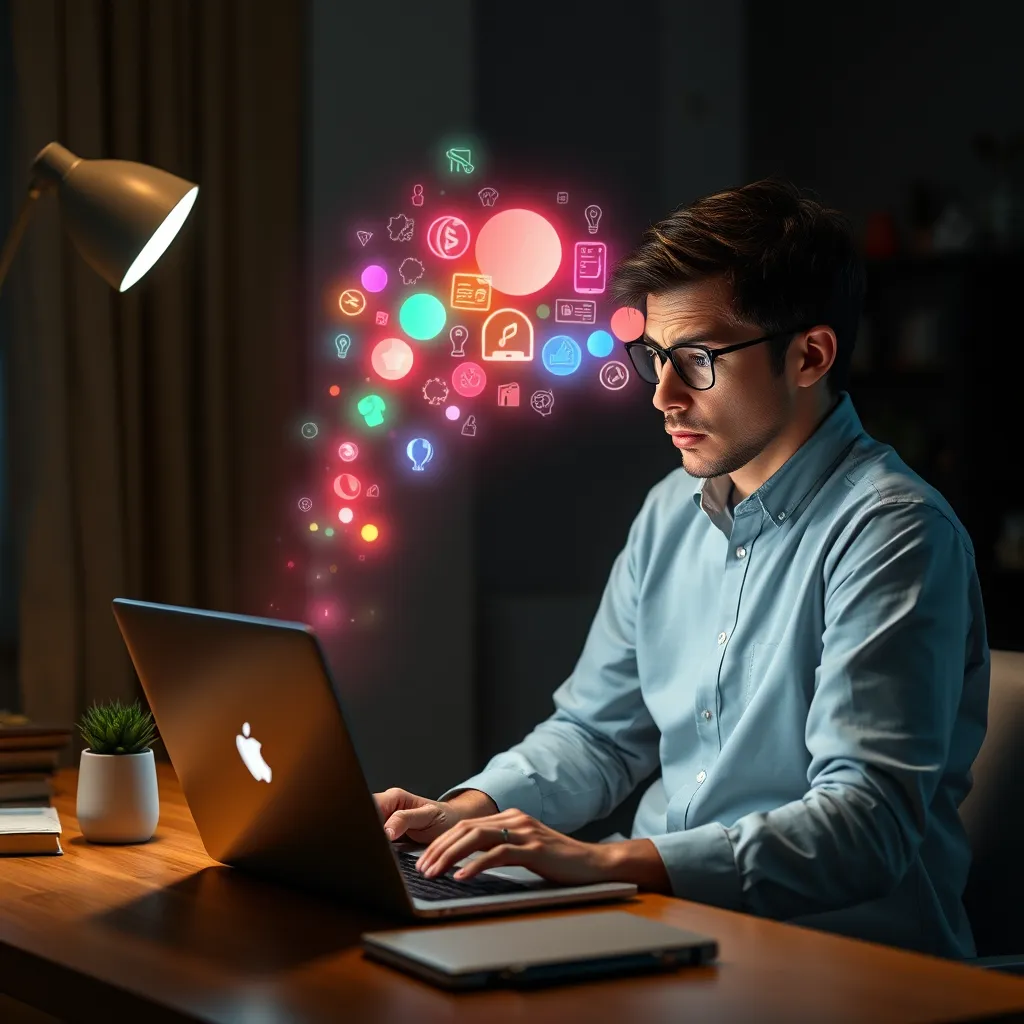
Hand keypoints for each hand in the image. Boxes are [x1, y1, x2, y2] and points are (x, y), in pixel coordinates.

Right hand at [373, 787, 495, 844]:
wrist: (452, 826)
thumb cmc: (443, 818)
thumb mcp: (427, 816)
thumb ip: (405, 820)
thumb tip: (386, 830)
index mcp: (393, 798)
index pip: (371, 805)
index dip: (367, 820)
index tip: (374, 835)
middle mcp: (386, 808)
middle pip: (365, 819)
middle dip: (366, 833)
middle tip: (376, 846)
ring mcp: (384, 823)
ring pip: (368, 831)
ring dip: (371, 842)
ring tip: (380, 851)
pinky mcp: (385, 838)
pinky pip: (375, 842)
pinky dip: (376, 849)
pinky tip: (380, 855)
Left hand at [415, 808, 613, 886]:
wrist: (592, 863)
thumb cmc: (557, 862)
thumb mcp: (524, 850)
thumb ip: (500, 849)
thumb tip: (465, 863)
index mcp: (509, 818)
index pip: (466, 826)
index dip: (442, 842)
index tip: (424, 860)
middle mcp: (514, 819)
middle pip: (466, 829)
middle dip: (439, 849)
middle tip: (422, 869)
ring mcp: (525, 831)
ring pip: (477, 838)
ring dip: (451, 856)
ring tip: (434, 873)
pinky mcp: (534, 847)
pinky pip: (498, 854)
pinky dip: (476, 865)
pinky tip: (462, 877)